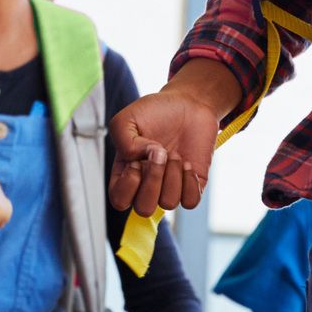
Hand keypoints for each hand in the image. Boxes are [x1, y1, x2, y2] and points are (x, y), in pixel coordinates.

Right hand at [108, 59, 240, 215]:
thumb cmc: (156, 111)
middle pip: (144, 209)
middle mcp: (147, 185)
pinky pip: (190, 202)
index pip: (119, 201)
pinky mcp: (193, 185)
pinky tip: (187, 162)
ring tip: (175, 154)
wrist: (189, 103)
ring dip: (172, 175)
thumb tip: (141, 159)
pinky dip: (190, 182)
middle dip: (153, 179)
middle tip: (160, 152)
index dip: (128, 184)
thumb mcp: (127, 119)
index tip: (136, 158)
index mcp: (126, 173)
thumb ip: (123, 141)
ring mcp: (170, 186)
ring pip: (168, 203)